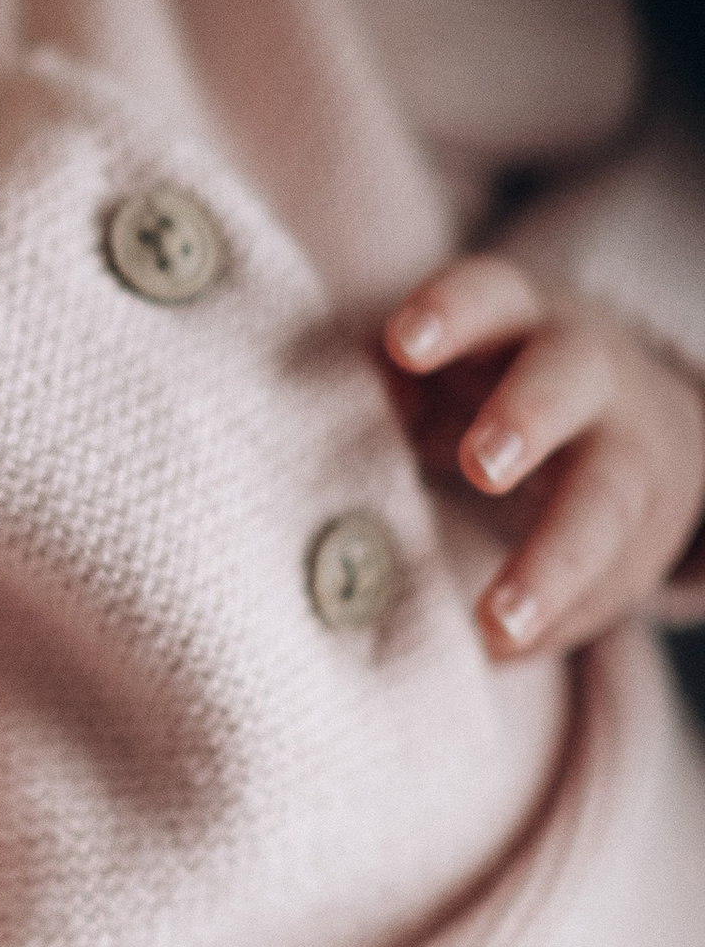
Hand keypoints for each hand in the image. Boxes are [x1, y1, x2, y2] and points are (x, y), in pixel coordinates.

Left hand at [384, 262, 704, 657]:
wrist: (633, 418)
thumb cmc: (487, 382)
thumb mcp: (443, 359)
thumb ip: (383, 378)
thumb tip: (304, 409)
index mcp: (515, 315)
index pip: (486, 294)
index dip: (447, 313)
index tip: (400, 344)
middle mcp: (583, 371)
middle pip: (567, 378)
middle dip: (525, 419)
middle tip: (480, 467)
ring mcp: (624, 448)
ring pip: (607, 496)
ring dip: (553, 563)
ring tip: (497, 624)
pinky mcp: (641, 531)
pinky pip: (614, 579)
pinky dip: (560, 622)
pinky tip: (505, 653)